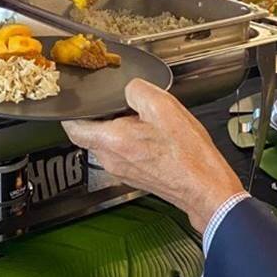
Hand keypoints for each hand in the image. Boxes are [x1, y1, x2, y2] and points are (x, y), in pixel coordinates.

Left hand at [63, 79, 242, 233]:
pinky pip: (123, 153)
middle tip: (120, 104)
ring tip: (143, 119)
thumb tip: (128, 89)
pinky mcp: (135, 176)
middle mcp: (111, 160)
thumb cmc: (187, 155)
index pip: (73, 128)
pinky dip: (131, 141)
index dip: (71, 112)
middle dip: (102, 116)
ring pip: (108, 142)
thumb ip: (137, 90)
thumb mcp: (163, 106)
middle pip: (91, 133)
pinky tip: (153, 135)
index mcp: (112, 141)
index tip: (77, 101)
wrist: (205, 187)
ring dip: (119, 128)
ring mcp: (122, 171)